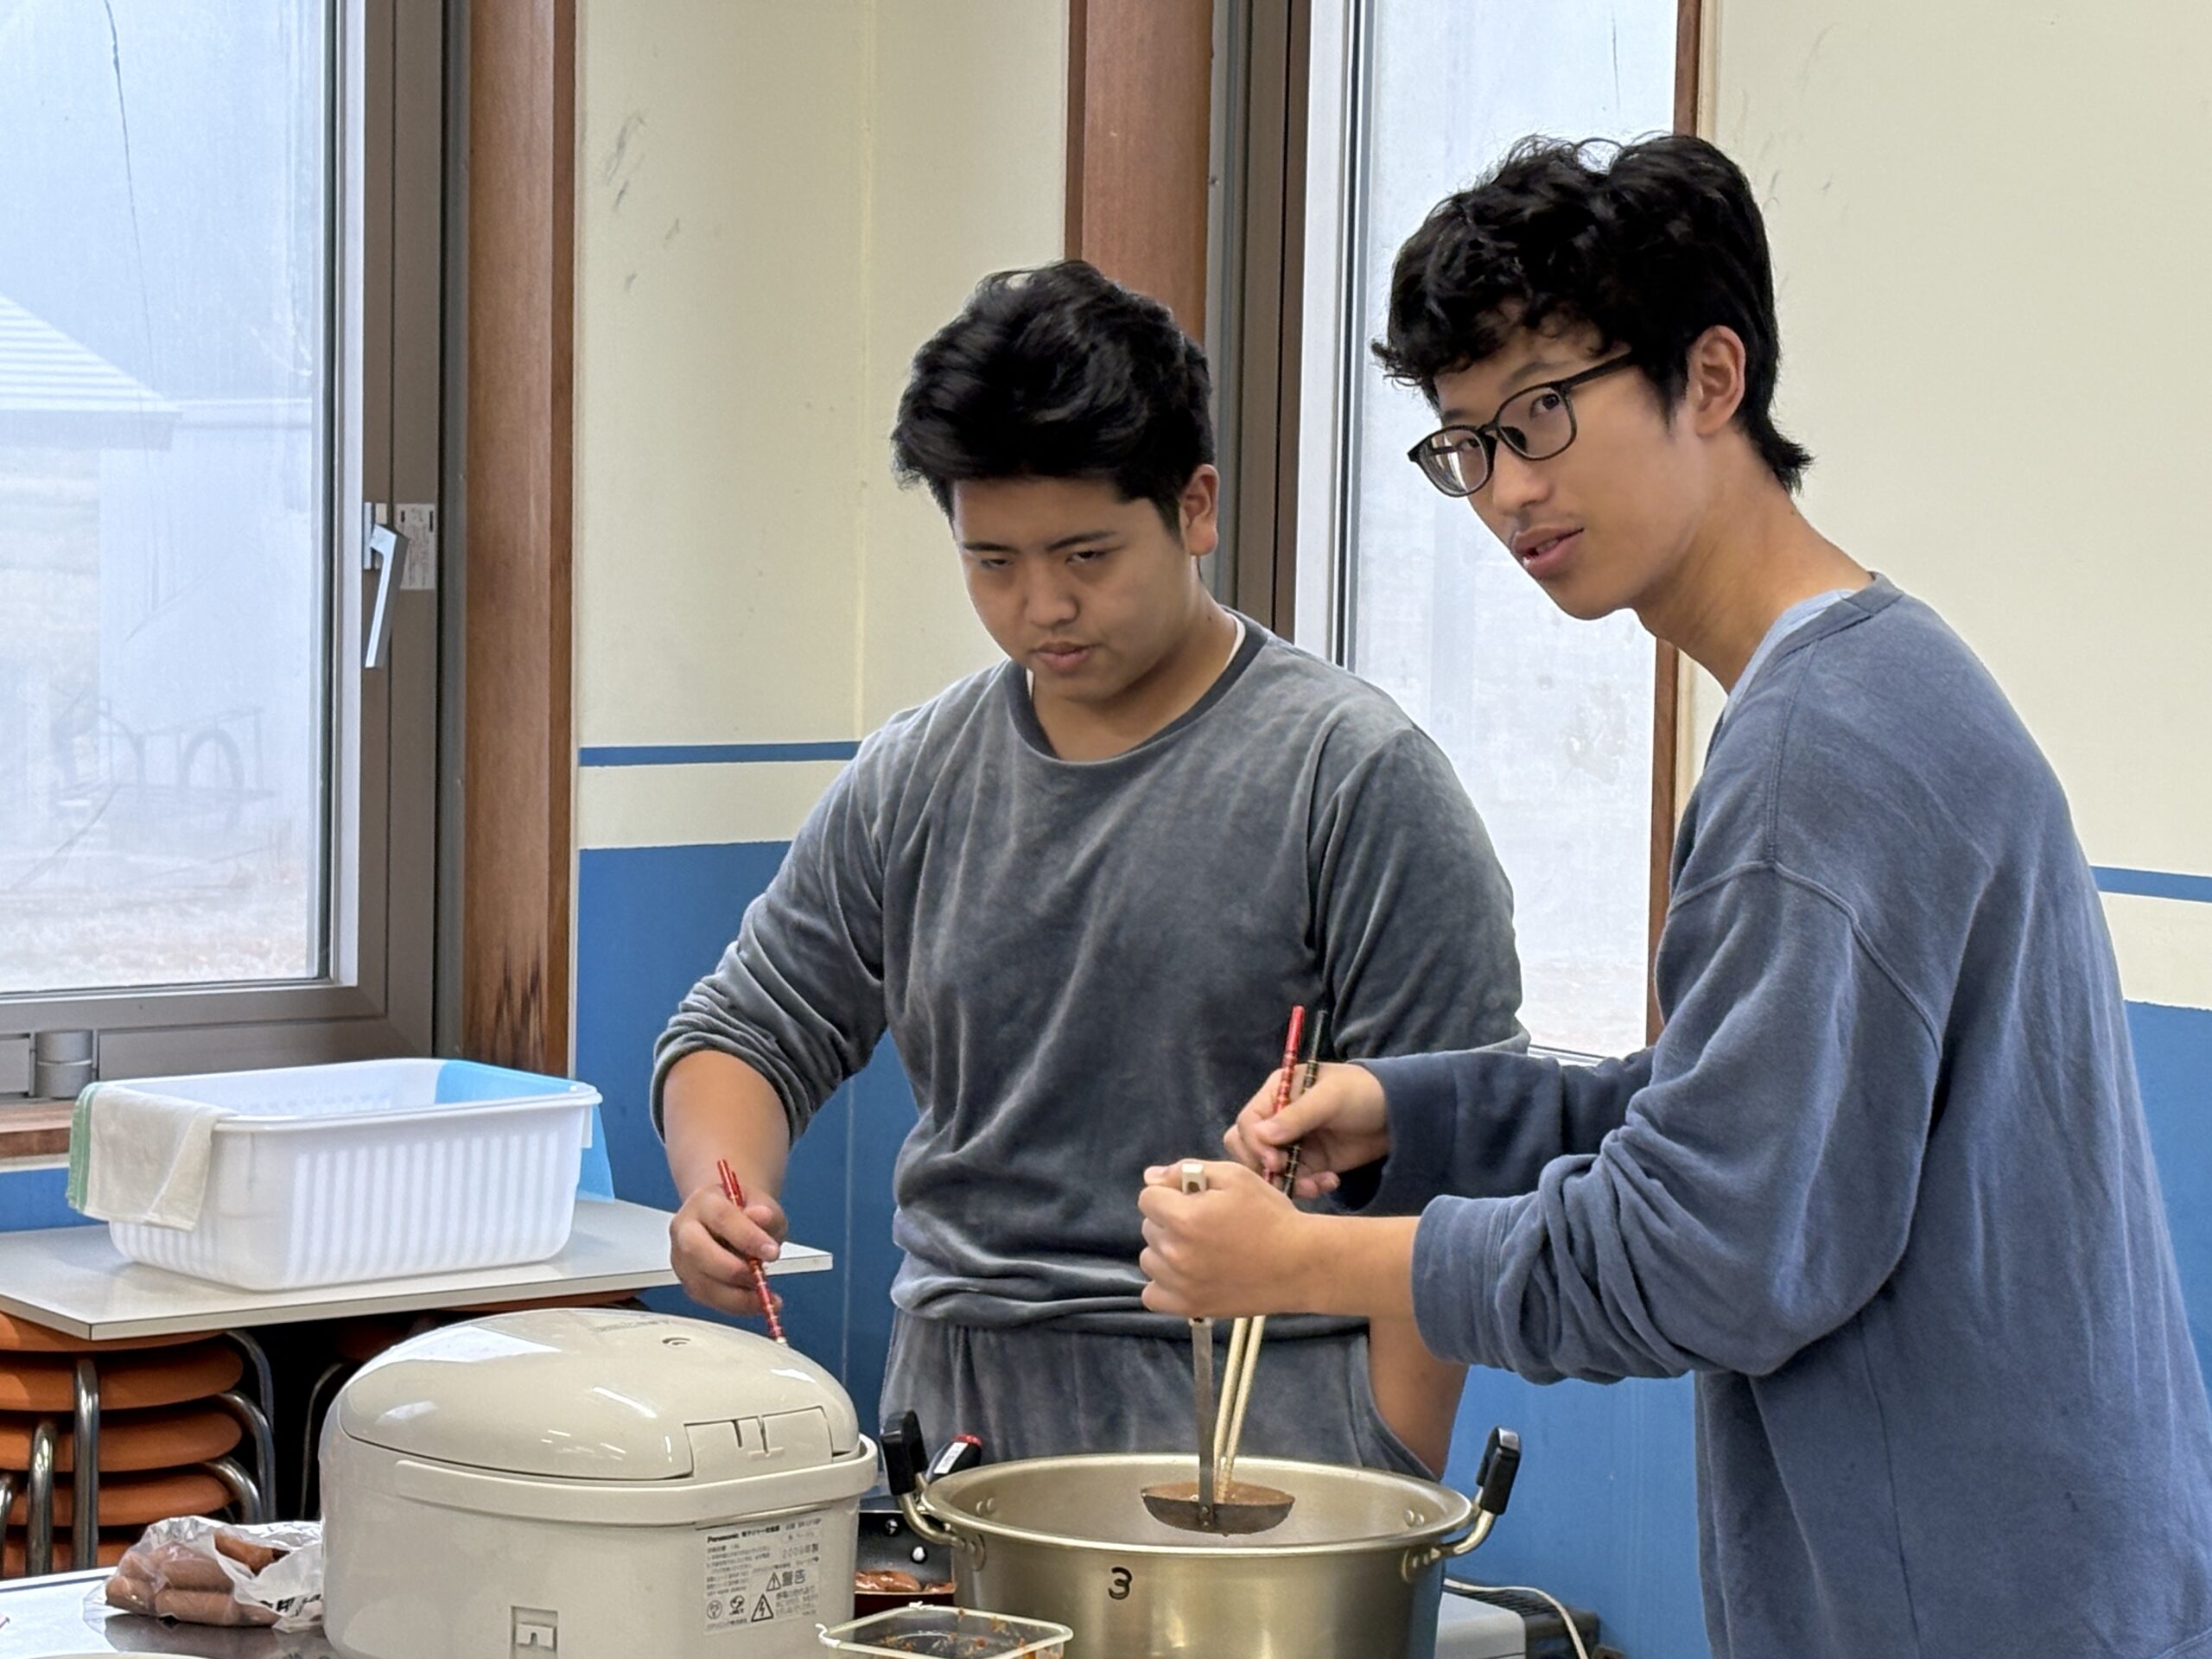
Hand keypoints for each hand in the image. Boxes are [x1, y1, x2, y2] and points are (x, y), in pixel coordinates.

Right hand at [669, 1181, 787, 1321]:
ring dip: (735, 1296)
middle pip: (695, 1251)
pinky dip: (734, 1305)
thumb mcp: (763, 1205)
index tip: (772, 1252)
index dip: (747, 1237)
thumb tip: (762, 1217)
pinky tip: (754, 1302)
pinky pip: (706, 1299)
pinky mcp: (688, 1281)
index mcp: (703, 1202)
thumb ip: (765, 1213)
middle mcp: (685, 1229)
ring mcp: (682, 1258)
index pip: (721, 1217)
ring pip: (699, 1282)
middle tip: (761, 1278)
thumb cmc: (744, 1212)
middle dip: (732, 1270)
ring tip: (764, 1297)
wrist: (728, 1218)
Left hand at [1137, 1160, 1323, 1318]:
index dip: (1170, 1194)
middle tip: (1204, 1224)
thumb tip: (1150, 1177)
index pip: (1148, 1197)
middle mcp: (1175, 1252)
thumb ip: (1187, 1171)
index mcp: (1184, 1217)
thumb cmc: (1270, 1215)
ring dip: (1166, 1251)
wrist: (1299, 1264)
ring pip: (1149, 1259)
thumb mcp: (1235, 1177)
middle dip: (1170, 1220)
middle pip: (1149, 1227)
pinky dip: (1164, 1284)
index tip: (1193, 1200)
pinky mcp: (1189, 1307)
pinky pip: (1152, 1295)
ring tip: (1199, 1250)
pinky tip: (1186, 1275)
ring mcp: (1180, 1284)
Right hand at [1223, 1062, 1390, 1197]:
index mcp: (1276, 1093)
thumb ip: (1295, 1117)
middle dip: (1266, 1167)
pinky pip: (1295, 1181)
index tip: (1275, 1162)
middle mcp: (1278, 1119)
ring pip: (1270, 1171)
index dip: (1255, 1145)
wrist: (1398, 1113)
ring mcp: (1293, 1143)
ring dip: (1289, 1182)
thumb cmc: (1362, 1092)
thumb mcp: (1330, 1098)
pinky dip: (1309, 1187)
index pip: (1247, 1123)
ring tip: (1316, 1185)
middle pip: (1248, 1149)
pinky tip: (1331, 1181)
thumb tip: (1259, 1135)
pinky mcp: (1310, 1163)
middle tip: (1289, 1174)